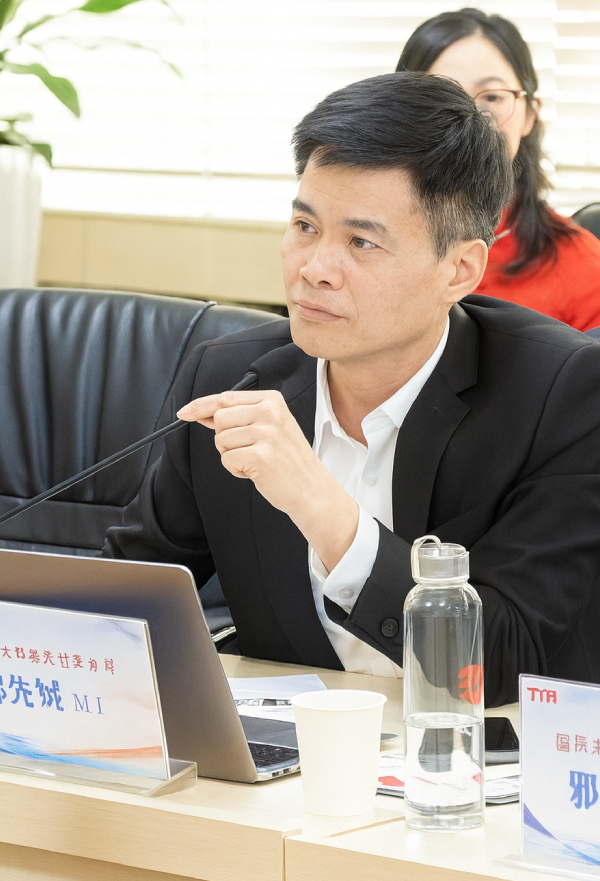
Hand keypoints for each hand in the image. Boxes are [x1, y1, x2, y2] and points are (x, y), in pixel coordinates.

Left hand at [177, 390, 358, 571]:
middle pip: (219, 419)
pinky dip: (236, 470)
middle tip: (249, 449)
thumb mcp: (269, 428)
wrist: (311, 488)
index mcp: (272, 400)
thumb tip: (202, 413)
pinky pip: (227, 460)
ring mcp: (266, 433)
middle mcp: (270, 412)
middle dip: (225, 439)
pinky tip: (256, 472)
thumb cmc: (288, 460)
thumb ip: (238, 417)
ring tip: (255, 461)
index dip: (200, 406)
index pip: (225, 397)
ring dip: (231, 456)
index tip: (184, 412)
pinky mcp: (260, 455)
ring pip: (220, 440)